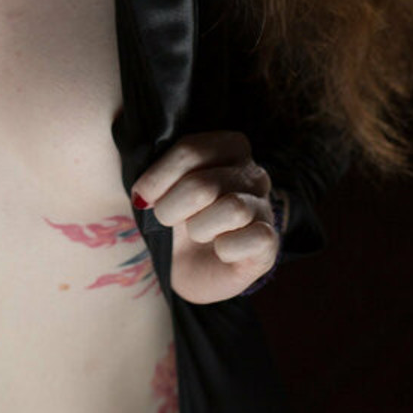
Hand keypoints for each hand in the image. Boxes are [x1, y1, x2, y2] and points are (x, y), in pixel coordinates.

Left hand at [132, 132, 280, 304]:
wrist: (189, 265)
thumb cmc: (175, 219)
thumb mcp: (160, 191)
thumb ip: (154, 177)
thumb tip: (144, 193)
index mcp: (227, 146)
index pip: (190, 150)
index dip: (158, 178)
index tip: (143, 198)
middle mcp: (252, 171)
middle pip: (203, 184)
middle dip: (172, 208)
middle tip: (166, 220)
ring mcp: (264, 206)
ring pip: (232, 209)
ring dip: (200, 228)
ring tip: (196, 233)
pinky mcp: (270, 241)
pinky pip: (253, 238)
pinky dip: (227, 248)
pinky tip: (220, 250)